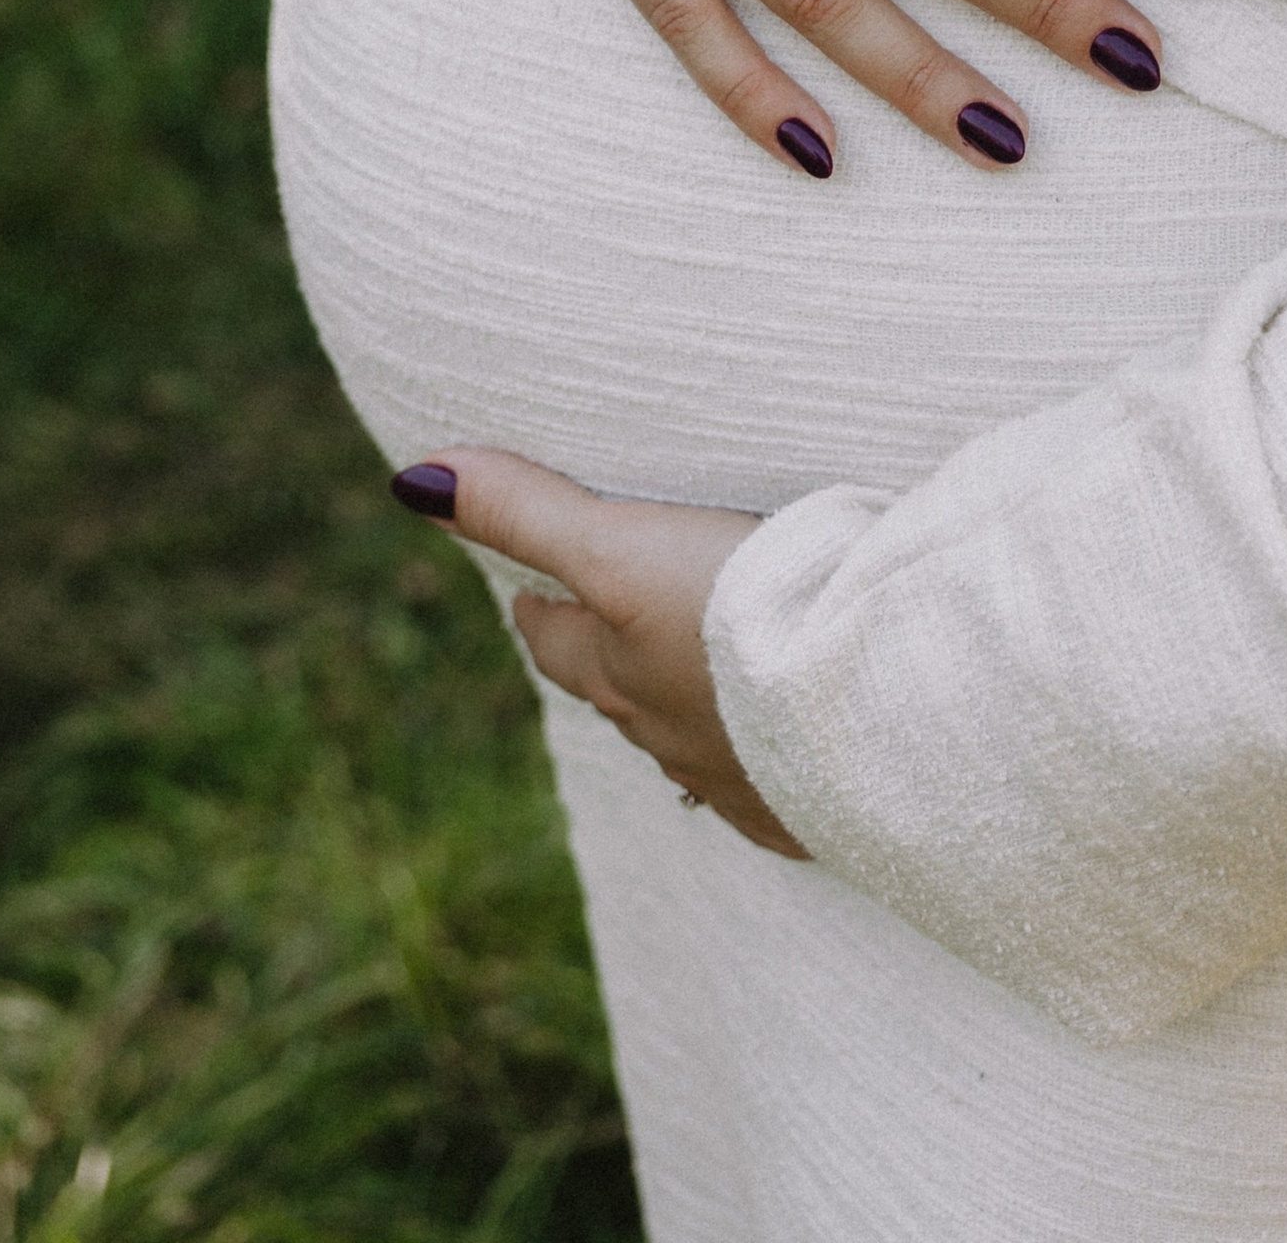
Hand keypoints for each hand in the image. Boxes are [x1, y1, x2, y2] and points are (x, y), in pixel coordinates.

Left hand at [396, 446, 805, 858]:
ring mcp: (740, 777)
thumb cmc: (739, 612)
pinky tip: (780, 748)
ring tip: (695, 677)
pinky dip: (761, 757)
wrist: (874, 701)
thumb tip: (412, 479)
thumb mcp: (624, 546)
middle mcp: (668, 734)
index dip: (540, 610)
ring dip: (685, 706)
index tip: (529, 593)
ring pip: (689, 741)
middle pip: (618, 693)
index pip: (557, 639)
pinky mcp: (806, 806)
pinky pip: (768, 786)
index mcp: (623, 669)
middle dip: (607, 656)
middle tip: (608, 621)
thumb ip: (528, 510)